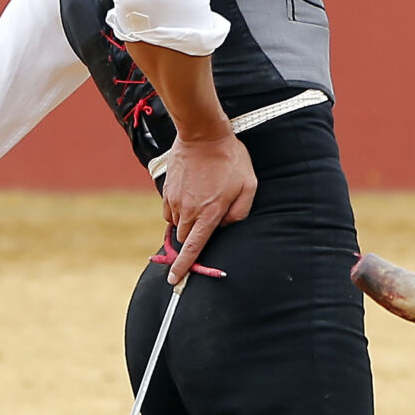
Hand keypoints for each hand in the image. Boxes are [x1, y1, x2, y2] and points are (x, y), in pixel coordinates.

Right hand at [160, 134, 256, 281]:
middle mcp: (188, 211)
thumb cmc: (230, 159)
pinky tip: (192, 194)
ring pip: (176, 224)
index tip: (175, 280)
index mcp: (209, 214)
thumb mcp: (248, 186)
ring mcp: (174, 200)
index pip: (194, 249)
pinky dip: (179, 210)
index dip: (184, 267)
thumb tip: (224, 227)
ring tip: (202, 201)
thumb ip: (239, 213)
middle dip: (193, 238)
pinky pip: (169, 210)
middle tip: (206, 220)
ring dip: (187, 222)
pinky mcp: (166, 190)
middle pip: (184, 239)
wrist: (203, 134)